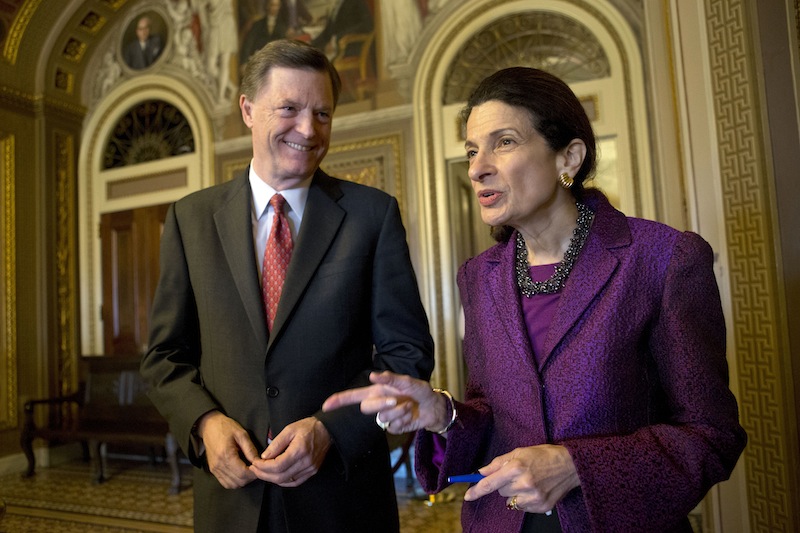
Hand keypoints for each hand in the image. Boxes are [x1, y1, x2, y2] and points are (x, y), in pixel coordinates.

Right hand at [197, 411, 258, 488]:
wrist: (209, 426)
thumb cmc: (226, 427)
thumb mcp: (241, 434)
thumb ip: (250, 449)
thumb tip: (258, 461)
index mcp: (226, 455)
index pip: (243, 473)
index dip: (254, 472)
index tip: (260, 466)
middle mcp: (219, 465)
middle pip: (239, 481)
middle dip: (250, 477)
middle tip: (256, 467)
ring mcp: (215, 469)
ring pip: (232, 485)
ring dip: (243, 480)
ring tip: (249, 470)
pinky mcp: (213, 470)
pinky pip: (225, 483)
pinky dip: (235, 481)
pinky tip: (240, 473)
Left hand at [249, 417, 330, 486]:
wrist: (327, 430)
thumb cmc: (308, 427)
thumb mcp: (289, 430)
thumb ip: (276, 444)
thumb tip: (264, 456)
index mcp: (299, 451)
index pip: (277, 466)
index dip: (263, 467)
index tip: (254, 463)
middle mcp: (306, 463)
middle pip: (280, 476)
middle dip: (264, 475)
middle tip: (254, 469)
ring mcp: (310, 469)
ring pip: (286, 481)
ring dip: (272, 479)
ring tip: (262, 472)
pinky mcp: (312, 471)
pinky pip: (295, 482)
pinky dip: (283, 481)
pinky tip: (276, 477)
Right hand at [322, 371, 448, 434]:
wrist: (432, 406)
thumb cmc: (418, 390)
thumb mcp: (407, 381)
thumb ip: (390, 378)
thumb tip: (373, 374)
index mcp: (376, 391)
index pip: (353, 396)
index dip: (339, 400)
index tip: (326, 406)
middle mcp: (378, 403)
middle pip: (366, 408)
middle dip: (381, 404)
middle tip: (396, 400)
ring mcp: (385, 417)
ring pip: (381, 418)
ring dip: (398, 412)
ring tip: (409, 405)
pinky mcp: (393, 427)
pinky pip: (392, 427)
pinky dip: (404, 420)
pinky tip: (410, 415)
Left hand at [463, 445, 579, 513]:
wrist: (570, 465)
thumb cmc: (544, 455)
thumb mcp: (519, 452)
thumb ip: (498, 463)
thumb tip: (481, 472)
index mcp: (516, 468)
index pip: (490, 483)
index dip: (476, 490)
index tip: (468, 496)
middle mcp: (524, 484)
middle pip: (500, 492)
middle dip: (504, 484)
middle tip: (516, 475)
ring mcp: (533, 497)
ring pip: (510, 501)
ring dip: (514, 493)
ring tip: (528, 482)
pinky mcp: (541, 506)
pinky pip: (522, 507)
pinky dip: (525, 500)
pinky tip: (535, 489)